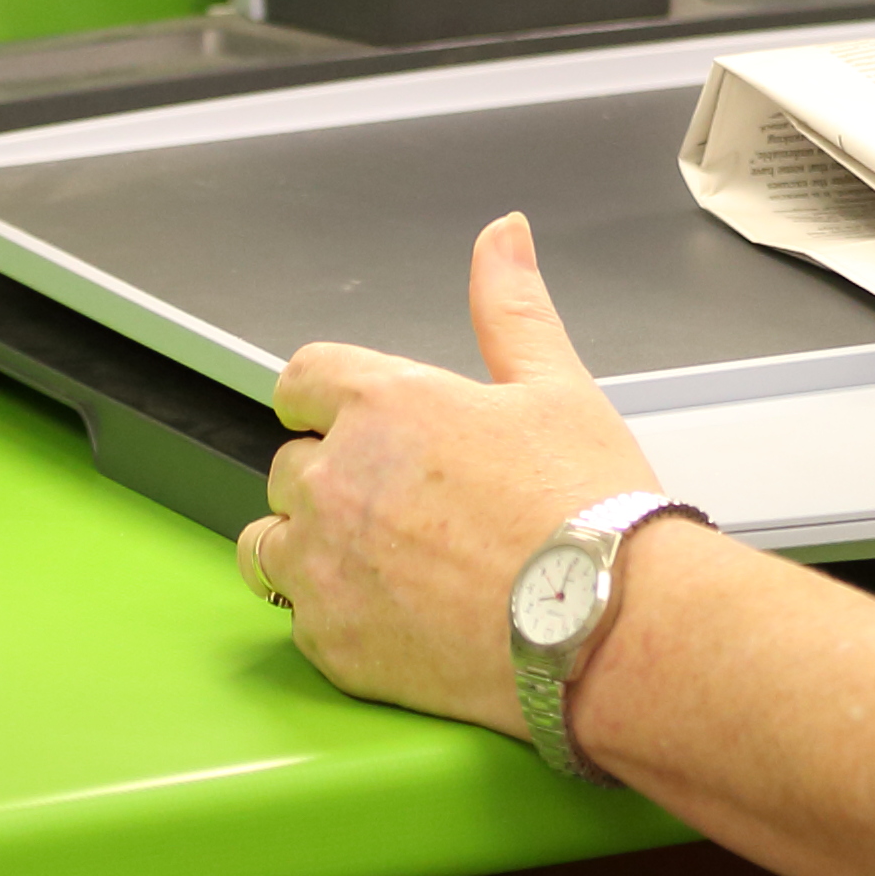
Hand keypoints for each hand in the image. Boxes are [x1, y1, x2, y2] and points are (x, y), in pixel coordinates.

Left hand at [244, 211, 661, 729]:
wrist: (606, 622)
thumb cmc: (588, 506)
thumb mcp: (557, 385)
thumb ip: (511, 307)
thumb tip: (503, 234)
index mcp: (385, 405)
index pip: (300, 379)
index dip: (329, 399)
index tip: (356, 421)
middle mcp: (336, 480)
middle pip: (289, 465)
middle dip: (336, 477)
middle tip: (412, 505)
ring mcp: (323, 566)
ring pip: (268, 544)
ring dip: (309, 544)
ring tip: (385, 562)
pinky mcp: (329, 641)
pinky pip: (296, 618)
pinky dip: (333, 613)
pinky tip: (399, 614)